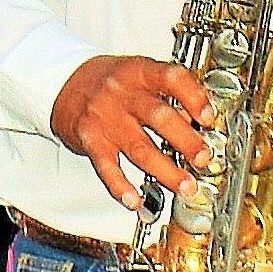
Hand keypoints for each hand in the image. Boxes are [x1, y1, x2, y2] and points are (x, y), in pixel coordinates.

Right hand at [49, 54, 215, 207]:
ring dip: (166, 171)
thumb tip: (197, 122)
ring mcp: (106, 118)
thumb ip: (166, 93)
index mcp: (139, 72)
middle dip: (186, 141)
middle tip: (203, 158)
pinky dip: (121, 186)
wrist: (63, 82)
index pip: (171, 78)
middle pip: (159, 116)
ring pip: (140, 148)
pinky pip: (107, 167)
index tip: (209, 118)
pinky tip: (135, 199)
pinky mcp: (91, 140)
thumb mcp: (137, 73)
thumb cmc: (108, 81)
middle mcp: (122, 93)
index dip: (194, 98)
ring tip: (185, 185)